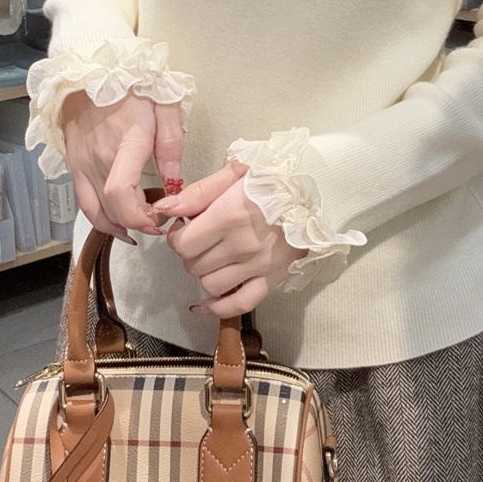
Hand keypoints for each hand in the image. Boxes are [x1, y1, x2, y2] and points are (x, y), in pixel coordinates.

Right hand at [60, 90, 183, 239]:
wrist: (91, 72)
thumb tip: (176, 182)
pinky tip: (117, 220)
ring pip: (94, 212)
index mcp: (125, 143)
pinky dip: (100, 217)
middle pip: (111, 210)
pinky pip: (84, 202)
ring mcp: (82, 164)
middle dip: (137, 224)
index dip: (139, 217)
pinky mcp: (73, 165)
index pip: (121, 193)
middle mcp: (98, 159)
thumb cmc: (132, 88)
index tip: (160, 220)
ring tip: (138, 228)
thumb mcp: (164, 106)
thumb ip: (171, 145)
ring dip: (117, 227)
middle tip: (158, 221)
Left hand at [152, 163, 306, 317]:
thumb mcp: (235, 173)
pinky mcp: (273, 279)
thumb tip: (165, 209)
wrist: (317, 192)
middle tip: (200, 240)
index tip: (185, 228)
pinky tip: (207, 303)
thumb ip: (198, 192)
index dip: (177, 237)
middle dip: (190, 254)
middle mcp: (242, 245)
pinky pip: (239, 305)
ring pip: (211, 285)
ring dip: (204, 274)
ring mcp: (258, 266)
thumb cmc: (274, 179)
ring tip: (213, 258)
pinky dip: (219, 308)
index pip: (183, 244)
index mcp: (229, 215)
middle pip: (194, 265)